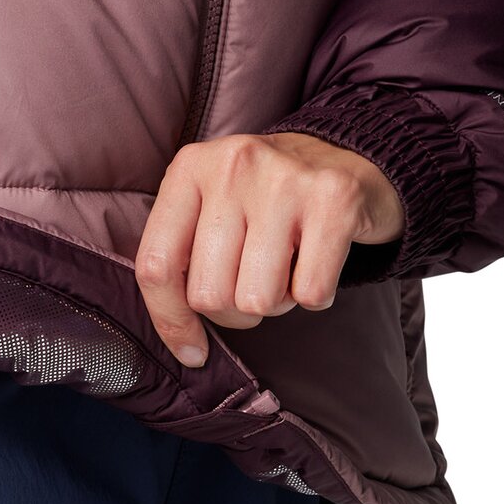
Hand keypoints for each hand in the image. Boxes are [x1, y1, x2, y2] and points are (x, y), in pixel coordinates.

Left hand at [134, 132, 403, 366]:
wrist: (346, 155)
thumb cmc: (264, 197)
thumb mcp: (209, 205)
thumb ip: (181, 256)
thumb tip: (183, 342)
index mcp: (189, 168)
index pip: (157, 264)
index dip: (170, 320)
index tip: (191, 348)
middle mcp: (231, 166)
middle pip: (208, 293)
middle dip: (233, 310)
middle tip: (252, 284)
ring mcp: (284, 180)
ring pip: (258, 300)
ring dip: (276, 302)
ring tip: (285, 269)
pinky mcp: (335, 201)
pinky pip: (310, 293)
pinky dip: (315, 296)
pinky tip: (316, 263)